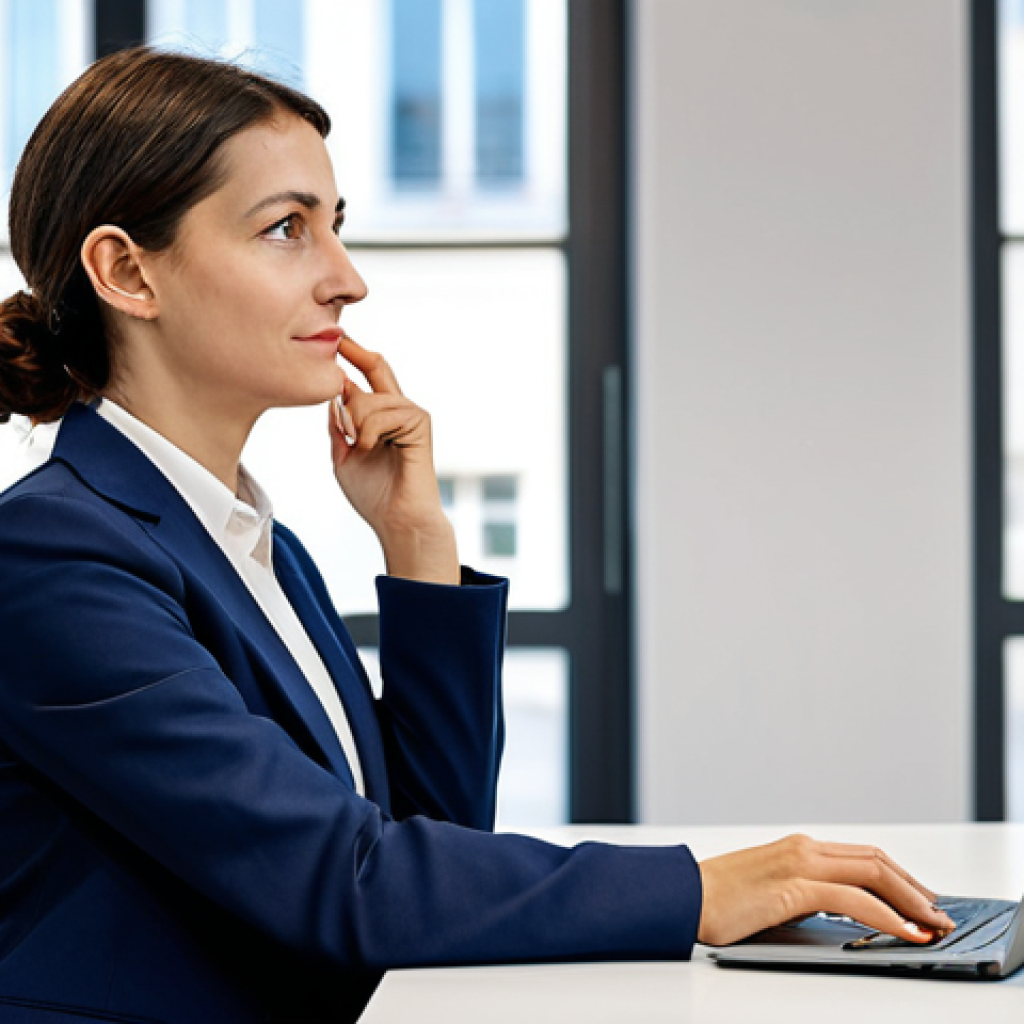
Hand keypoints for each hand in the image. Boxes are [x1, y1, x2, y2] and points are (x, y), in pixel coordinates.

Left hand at [330, 333, 458, 584]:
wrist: (396, 519)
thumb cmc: (372, 494)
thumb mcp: (342, 454)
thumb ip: (339, 423)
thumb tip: (336, 390)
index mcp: (380, 416)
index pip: (365, 376)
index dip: (350, 354)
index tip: (336, 337)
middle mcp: (397, 409)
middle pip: (376, 366)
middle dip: (355, 356)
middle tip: (342, 370)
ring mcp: (410, 413)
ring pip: (368, 399)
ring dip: (355, 425)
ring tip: (362, 449)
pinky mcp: (420, 422)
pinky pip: (382, 413)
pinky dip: (369, 433)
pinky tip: (373, 449)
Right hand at [697, 834, 955, 946]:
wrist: (681, 896)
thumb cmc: (717, 899)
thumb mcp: (769, 893)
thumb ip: (801, 895)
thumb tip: (832, 913)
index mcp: (797, 848)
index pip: (862, 856)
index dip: (899, 876)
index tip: (921, 898)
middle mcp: (803, 849)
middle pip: (876, 860)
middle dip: (914, 886)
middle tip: (938, 912)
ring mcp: (799, 864)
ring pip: (872, 874)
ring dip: (910, 900)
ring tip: (933, 924)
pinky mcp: (792, 888)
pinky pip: (853, 900)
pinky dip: (887, 915)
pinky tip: (904, 930)